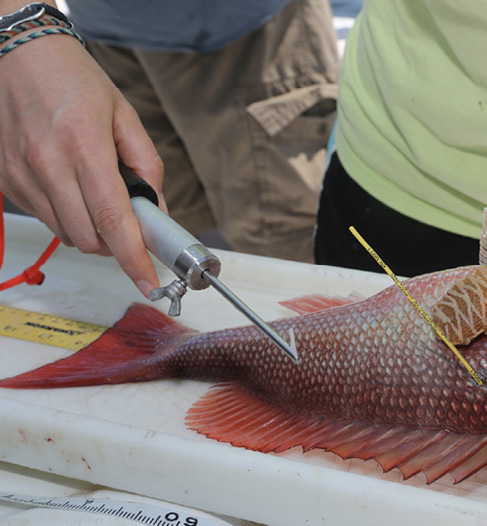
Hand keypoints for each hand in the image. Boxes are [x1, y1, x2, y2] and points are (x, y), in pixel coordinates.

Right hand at [0, 27, 163, 295]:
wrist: (18, 53)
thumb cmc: (74, 79)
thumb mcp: (125, 115)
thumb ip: (147, 165)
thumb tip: (157, 208)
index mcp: (85, 146)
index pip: (113, 218)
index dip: (132, 256)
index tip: (148, 279)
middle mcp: (48, 164)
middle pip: (88, 236)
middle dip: (115, 244)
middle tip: (130, 228)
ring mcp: (21, 174)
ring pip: (65, 232)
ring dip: (90, 232)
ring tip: (98, 200)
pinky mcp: (5, 179)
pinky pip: (43, 217)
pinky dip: (65, 216)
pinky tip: (71, 189)